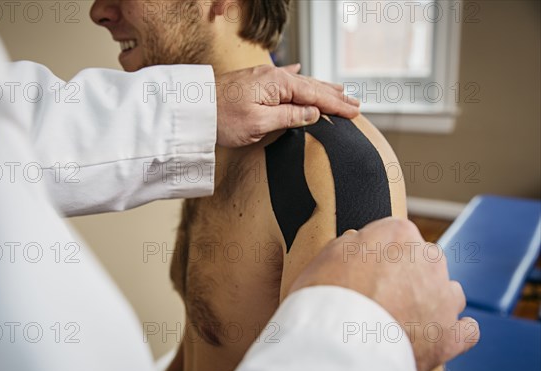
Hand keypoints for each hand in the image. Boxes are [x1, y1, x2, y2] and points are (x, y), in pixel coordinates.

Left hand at [215, 64, 359, 146]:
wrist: (192, 109)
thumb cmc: (222, 118)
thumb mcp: (258, 123)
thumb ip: (289, 117)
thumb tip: (313, 113)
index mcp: (278, 84)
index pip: (315, 96)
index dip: (336, 105)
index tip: (355, 112)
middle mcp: (274, 76)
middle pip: (311, 87)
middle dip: (334, 96)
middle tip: (355, 104)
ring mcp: (263, 77)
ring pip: (300, 82)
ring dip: (320, 88)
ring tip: (339, 91)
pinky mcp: (254, 82)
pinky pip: (284, 79)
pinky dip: (297, 77)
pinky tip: (301, 69)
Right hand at [289, 217, 479, 370]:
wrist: (342, 349)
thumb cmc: (329, 300)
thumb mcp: (325, 257)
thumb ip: (348, 244)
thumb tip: (356, 242)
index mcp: (398, 234)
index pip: (394, 233)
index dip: (377, 252)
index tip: (366, 266)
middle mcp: (428, 260)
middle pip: (424, 259)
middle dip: (407, 274)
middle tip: (379, 294)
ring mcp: (443, 298)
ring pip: (447, 291)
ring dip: (430, 300)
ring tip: (403, 318)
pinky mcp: (451, 336)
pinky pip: (464, 329)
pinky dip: (451, 332)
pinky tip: (433, 335)